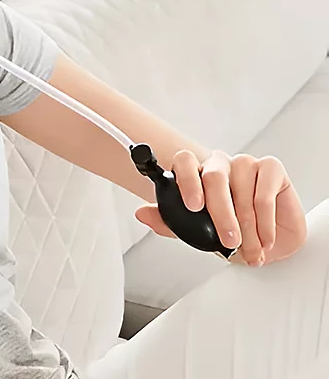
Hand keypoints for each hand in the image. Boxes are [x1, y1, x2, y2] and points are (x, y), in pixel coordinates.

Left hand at [135, 150, 306, 265]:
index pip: (185, 161)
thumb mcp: (194, 231)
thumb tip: (141, 213)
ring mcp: (244, 163)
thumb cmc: (229, 232)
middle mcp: (218, 164)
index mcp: (197, 173)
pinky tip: (265, 239)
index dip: (187, 180)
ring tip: (250, 249)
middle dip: (220, 213)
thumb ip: (168, 221)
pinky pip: (264, 192)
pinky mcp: (270, 168)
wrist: (266, 243)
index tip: (193, 206)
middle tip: (228, 241)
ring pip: (242, 188)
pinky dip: (265, 221)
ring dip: (247, 227)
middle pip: (214, 176)